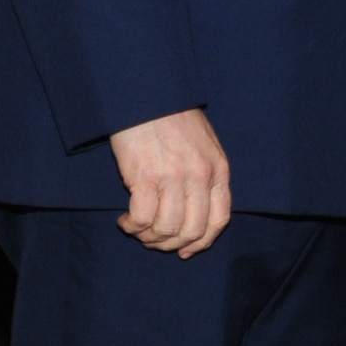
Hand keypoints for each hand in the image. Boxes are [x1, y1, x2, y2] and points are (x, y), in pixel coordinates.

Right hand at [110, 108, 231, 256]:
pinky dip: (132, 227)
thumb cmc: (174, 118)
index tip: (186, 250)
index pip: (220, 219)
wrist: (149, 96)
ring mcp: (174, 178)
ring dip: (149, 237)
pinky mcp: (146, 178)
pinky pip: (142, 219)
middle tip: (155, 239)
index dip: (202, 242)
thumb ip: (206, 175)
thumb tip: (197, 212)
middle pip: (192, 231)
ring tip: (138, 228)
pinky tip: (126, 219)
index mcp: (218, 169)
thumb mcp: (204, 144)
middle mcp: (200, 176)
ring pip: (166, 230)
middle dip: (172, 244)